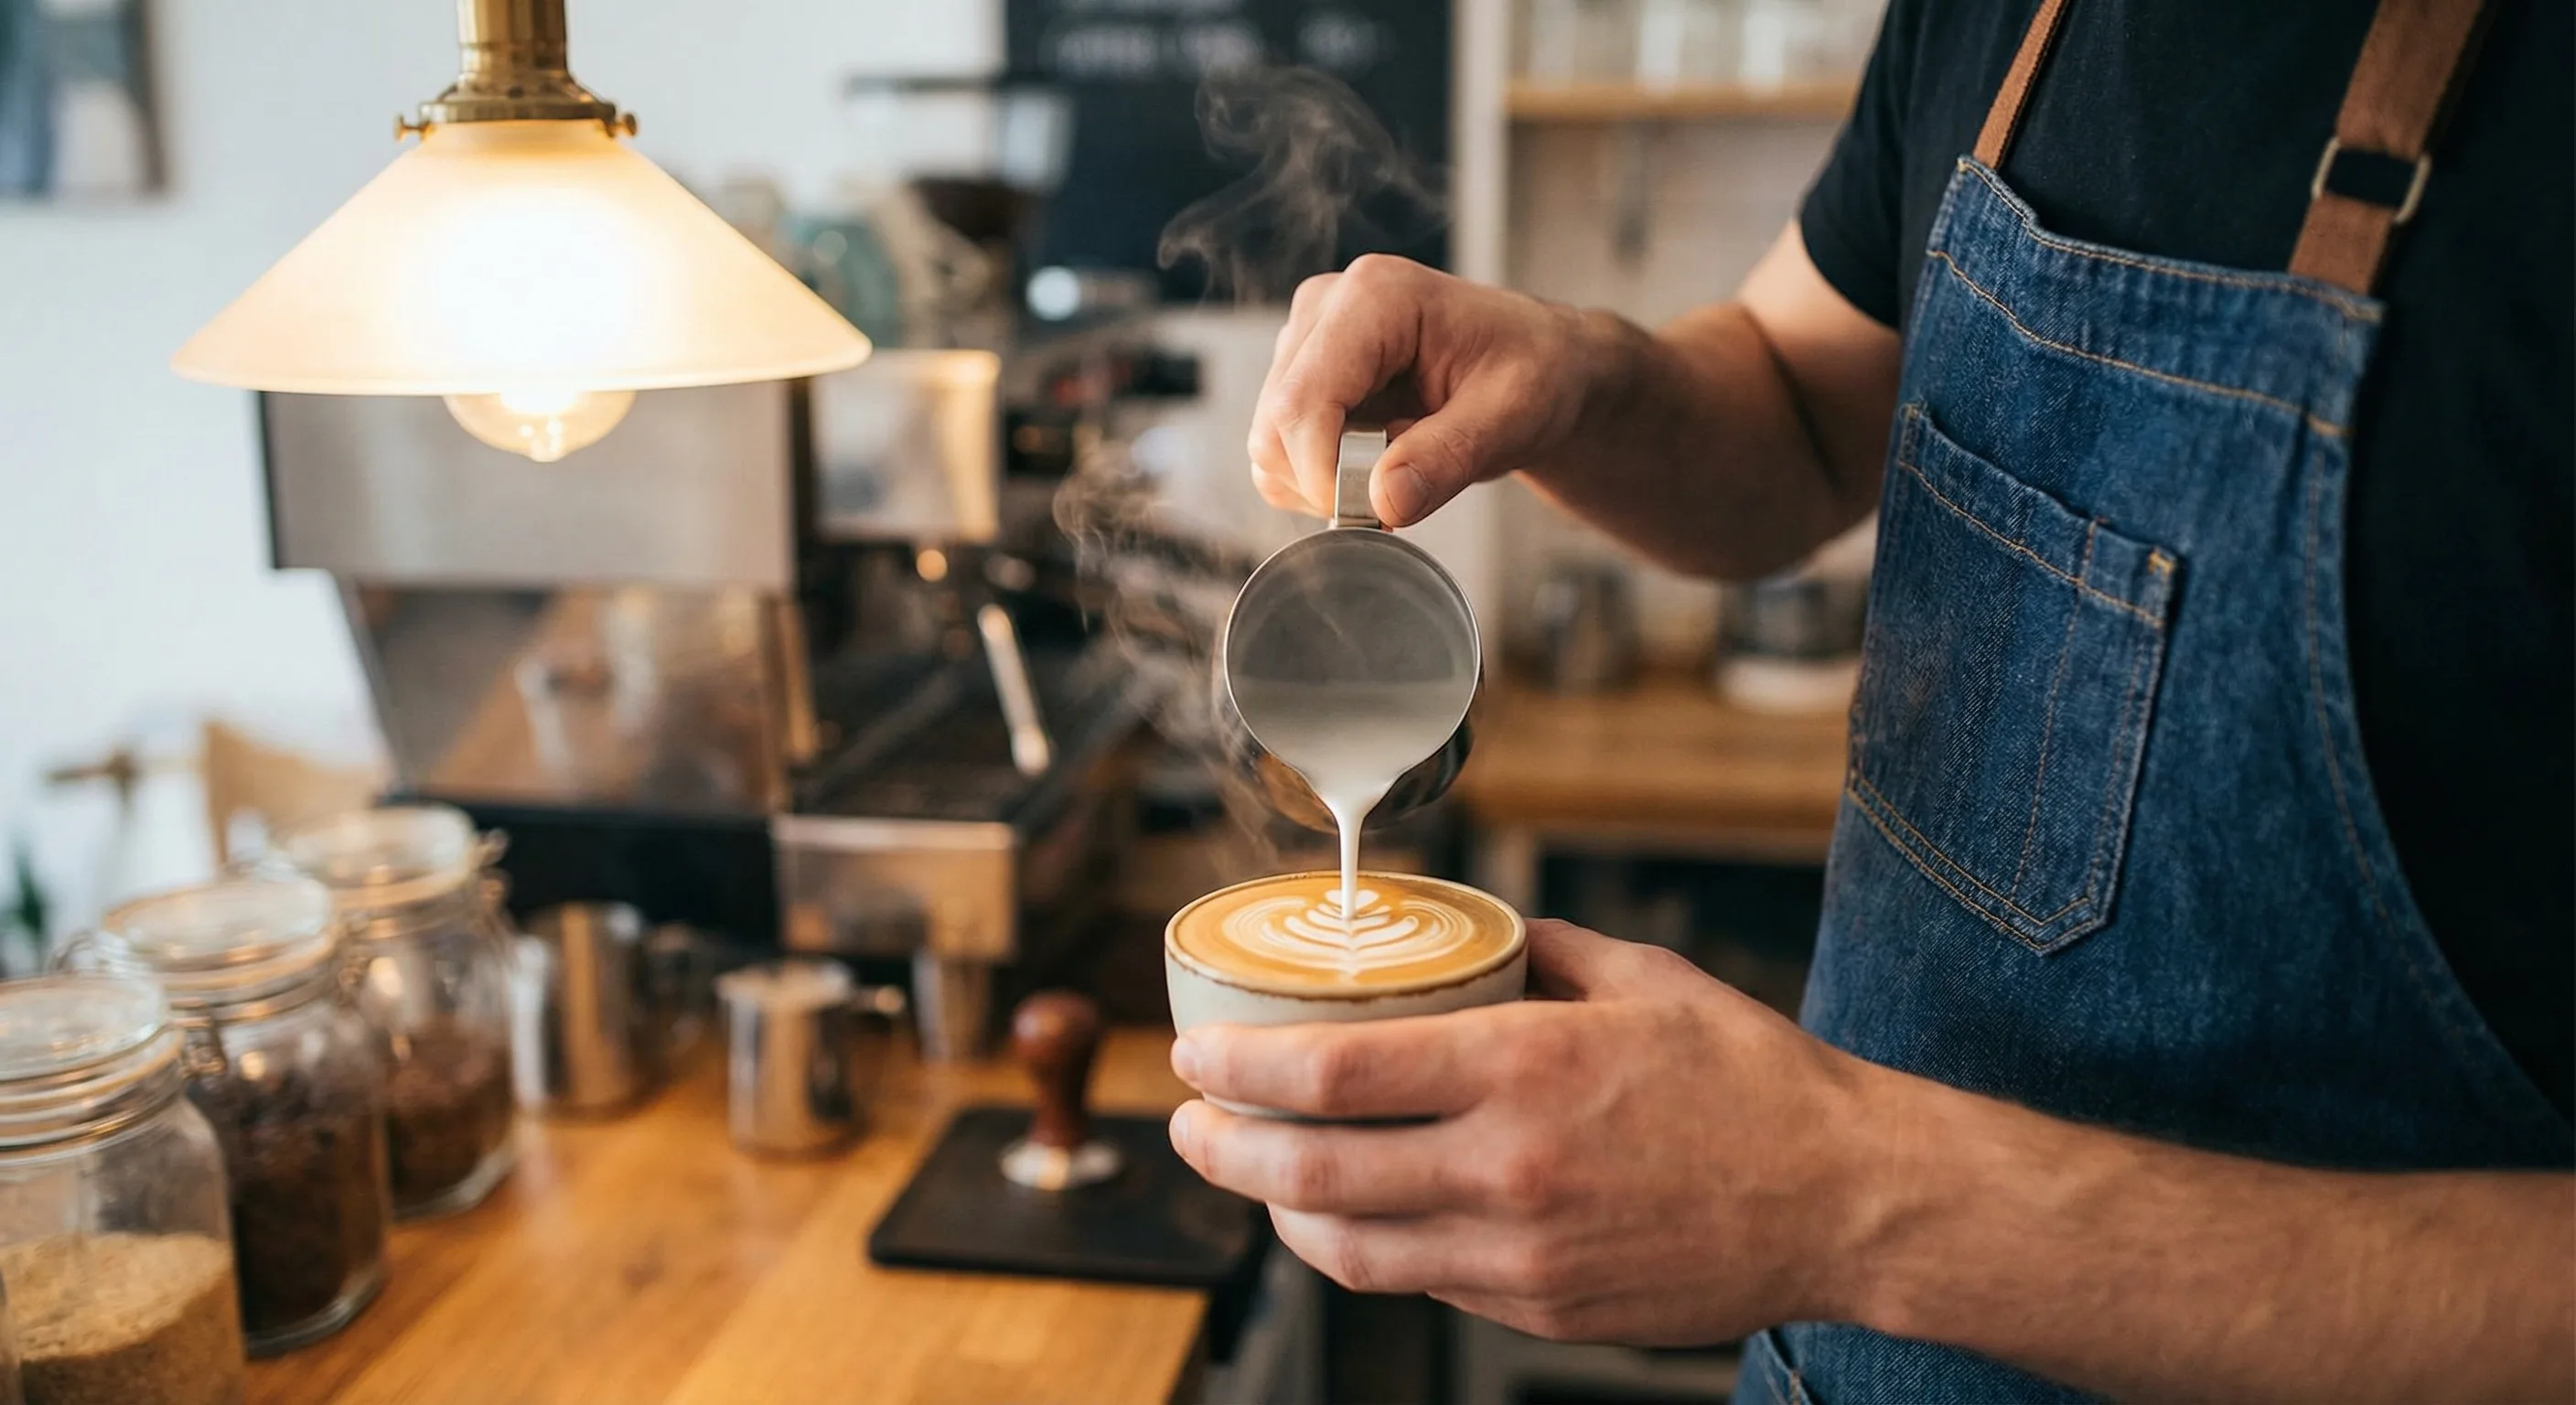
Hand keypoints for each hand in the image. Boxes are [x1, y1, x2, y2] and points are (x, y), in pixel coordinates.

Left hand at [1165, 920, 1877, 1343]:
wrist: (1845, 1201)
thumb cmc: (1754, 1082)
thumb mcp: (1641, 979)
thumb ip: (1537, 951)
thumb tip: (1467, 931)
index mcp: (1525, 1068)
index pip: (1332, 1075)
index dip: (1238, 1066)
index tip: (1194, 1052)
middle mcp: (1508, 1169)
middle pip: (1310, 1171)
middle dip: (1221, 1147)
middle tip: (1187, 1121)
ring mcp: (1521, 1256)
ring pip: (1349, 1247)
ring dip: (1277, 1210)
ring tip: (1253, 1171)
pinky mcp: (1541, 1312)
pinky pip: (1421, 1283)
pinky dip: (1366, 1247)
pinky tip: (1353, 1212)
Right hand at [1247, 256, 1608, 525]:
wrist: (1536, 365)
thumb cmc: (1533, 372)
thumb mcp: (1513, 417)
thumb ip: (1449, 457)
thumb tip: (1384, 502)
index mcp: (1375, 297)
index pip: (1303, 401)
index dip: (1323, 474)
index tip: (1373, 512)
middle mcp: (1325, 308)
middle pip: (1275, 426)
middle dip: (1326, 482)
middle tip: (1401, 491)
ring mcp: (1306, 341)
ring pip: (1269, 444)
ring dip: (1323, 483)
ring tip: (1399, 466)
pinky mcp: (1300, 375)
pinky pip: (1279, 451)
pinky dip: (1319, 479)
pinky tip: (1375, 463)